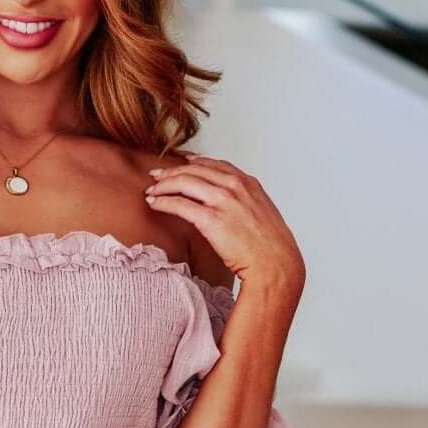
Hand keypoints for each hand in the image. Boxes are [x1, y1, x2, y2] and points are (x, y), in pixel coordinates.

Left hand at [145, 154, 304, 294]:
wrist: (275, 265)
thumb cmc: (271, 249)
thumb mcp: (262, 216)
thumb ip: (245, 205)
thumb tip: (232, 211)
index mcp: (248, 183)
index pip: (215, 164)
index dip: (194, 162)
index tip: (181, 163)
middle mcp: (235, 186)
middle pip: (195, 170)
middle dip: (172, 171)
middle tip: (156, 176)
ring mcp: (223, 200)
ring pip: (184, 182)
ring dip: (164, 185)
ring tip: (151, 191)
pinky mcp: (211, 219)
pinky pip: (180, 204)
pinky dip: (163, 202)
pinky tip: (154, 203)